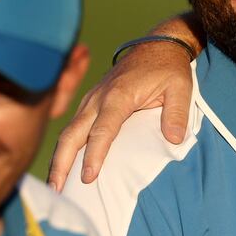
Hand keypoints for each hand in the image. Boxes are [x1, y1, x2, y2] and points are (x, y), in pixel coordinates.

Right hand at [48, 37, 194, 190]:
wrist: (158, 45)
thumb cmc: (168, 69)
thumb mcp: (181, 87)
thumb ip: (177, 113)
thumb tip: (174, 139)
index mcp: (119, 95)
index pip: (103, 130)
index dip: (94, 154)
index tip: (88, 177)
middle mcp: (99, 98)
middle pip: (73, 133)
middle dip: (62, 162)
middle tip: (57, 190)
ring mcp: (91, 99)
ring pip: (69, 131)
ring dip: (59, 158)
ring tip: (54, 186)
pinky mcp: (91, 102)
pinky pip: (74, 126)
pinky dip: (66, 147)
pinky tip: (63, 166)